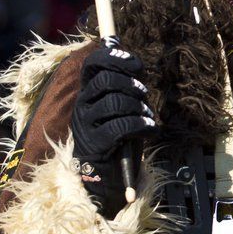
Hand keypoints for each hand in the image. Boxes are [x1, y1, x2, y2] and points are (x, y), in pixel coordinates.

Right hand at [71, 42, 155, 218]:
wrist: (107, 179)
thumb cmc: (118, 140)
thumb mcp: (123, 108)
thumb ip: (125, 84)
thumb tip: (127, 53)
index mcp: (89, 93)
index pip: (92, 64)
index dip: (114, 57)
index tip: (135, 63)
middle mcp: (82, 105)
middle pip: (105, 79)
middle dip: (131, 83)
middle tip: (144, 94)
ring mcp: (86, 125)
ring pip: (114, 102)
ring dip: (138, 107)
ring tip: (148, 118)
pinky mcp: (95, 145)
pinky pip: (120, 127)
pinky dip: (141, 126)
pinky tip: (150, 130)